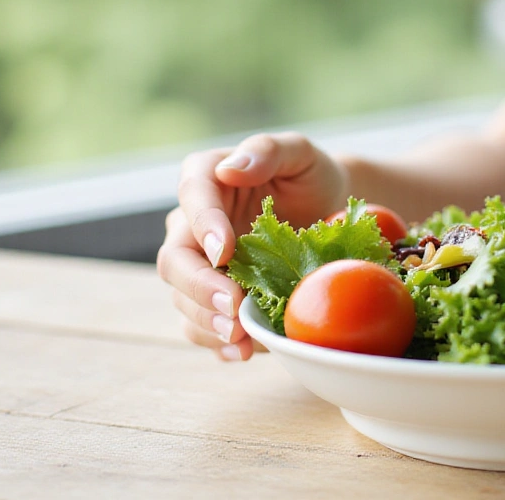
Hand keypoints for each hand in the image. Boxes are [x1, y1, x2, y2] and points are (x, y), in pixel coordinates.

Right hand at [157, 131, 348, 359]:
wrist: (329, 213)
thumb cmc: (310, 176)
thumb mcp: (299, 153)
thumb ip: (267, 151)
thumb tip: (230, 168)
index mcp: (204, 179)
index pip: (191, 198)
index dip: (203, 226)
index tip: (224, 251)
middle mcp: (191, 225)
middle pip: (175, 261)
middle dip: (199, 288)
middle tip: (231, 306)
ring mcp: (199, 266)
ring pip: (182, 299)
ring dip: (207, 322)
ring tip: (239, 338)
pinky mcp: (213, 297)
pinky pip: (202, 325)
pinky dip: (218, 344)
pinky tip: (244, 353)